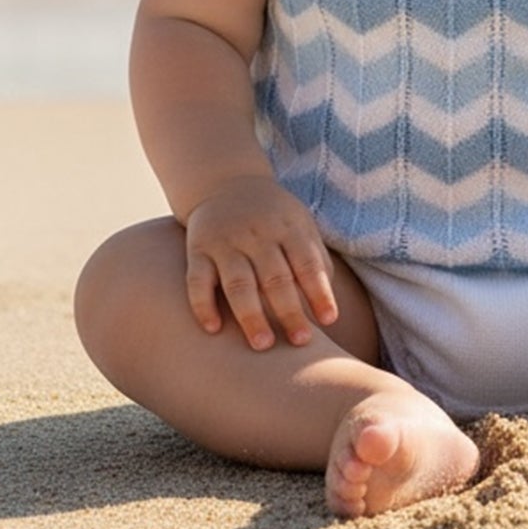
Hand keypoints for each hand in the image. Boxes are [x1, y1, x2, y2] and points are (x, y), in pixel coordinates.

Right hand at [183, 177, 338, 350]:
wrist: (225, 183)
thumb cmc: (273, 218)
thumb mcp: (299, 226)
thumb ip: (315, 260)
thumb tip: (329, 307)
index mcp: (288, 228)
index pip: (307, 262)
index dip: (319, 290)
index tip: (330, 319)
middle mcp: (257, 234)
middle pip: (275, 277)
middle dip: (289, 311)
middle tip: (300, 341)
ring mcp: (226, 242)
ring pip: (238, 282)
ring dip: (251, 314)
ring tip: (262, 345)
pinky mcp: (198, 250)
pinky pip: (197, 280)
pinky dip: (203, 305)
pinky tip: (213, 329)